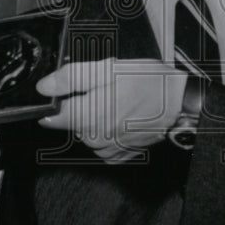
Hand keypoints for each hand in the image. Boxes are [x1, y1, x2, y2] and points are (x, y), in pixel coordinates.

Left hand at [37, 58, 186, 162]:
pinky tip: (123, 115)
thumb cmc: (149, 83)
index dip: (58, 99)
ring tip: (118, 100)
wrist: (181, 103)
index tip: (71, 89)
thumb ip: (71, 77)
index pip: (51, 115)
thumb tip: (44, 86)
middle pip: (71, 121)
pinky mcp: (120, 155)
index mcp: (87, 117)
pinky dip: (108, 129)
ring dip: (96, 116)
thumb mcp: (108, 69)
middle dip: (82, 104)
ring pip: (86, 131)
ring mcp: (107, 149)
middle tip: (105, 88)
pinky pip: (102, 142)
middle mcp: (94, 139)